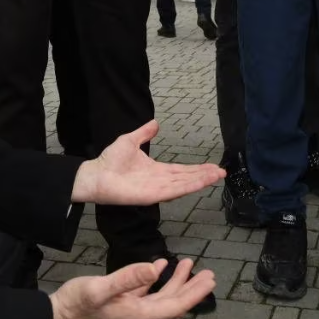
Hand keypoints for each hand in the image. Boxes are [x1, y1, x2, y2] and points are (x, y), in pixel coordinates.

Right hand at [50, 258, 216, 318]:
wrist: (57, 318)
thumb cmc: (77, 305)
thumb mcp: (101, 289)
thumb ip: (129, 278)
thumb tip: (155, 268)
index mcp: (139, 316)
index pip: (175, 305)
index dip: (194, 293)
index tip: (210, 281)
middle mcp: (139, 318)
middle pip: (173, 303)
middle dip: (192, 289)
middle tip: (210, 275)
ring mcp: (131, 314)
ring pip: (161, 298)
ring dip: (176, 283)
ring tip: (189, 266)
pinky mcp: (121, 308)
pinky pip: (145, 295)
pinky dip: (155, 282)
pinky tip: (158, 267)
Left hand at [71, 120, 223, 205]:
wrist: (96, 174)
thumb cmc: (110, 161)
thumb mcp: (130, 141)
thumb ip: (144, 133)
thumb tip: (155, 122)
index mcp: (157, 171)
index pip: (182, 170)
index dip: (197, 169)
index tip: (213, 166)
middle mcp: (160, 181)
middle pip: (187, 178)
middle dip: (205, 175)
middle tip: (222, 172)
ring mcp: (157, 190)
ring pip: (184, 185)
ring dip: (201, 180)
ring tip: (217, 175)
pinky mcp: (151, 196)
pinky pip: (173, 191)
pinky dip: (188, 186)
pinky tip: (200, 183)